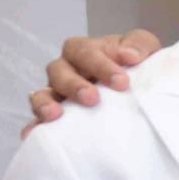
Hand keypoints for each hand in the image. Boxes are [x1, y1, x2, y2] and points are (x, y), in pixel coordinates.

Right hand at [21, 29, 160, 136]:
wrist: (141, 88)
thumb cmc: (138, 64)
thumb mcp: (144, 47)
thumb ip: (139, 44)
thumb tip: (130, 55)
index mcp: (85, 51)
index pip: (84, 52)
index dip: (100, 65)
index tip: (122, 82)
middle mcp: (67, 69)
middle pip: (58, 71)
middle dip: (74, 85)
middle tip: (92, 99)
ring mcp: (59, 93)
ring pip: (42, 94)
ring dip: (46, 103)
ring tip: (55, 115)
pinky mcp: (57, 115)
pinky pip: (39, 120)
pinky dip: (35, 126)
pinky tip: (34, 135)